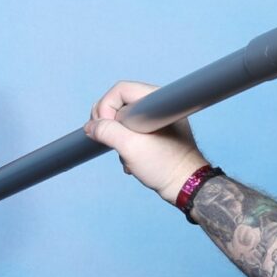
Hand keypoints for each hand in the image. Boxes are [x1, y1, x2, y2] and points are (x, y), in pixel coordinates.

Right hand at [85, 80, 210, 202]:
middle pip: (120, 103)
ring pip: (124, 119)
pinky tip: (131, 160)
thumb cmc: (165, 166)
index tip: (105, 129)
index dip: (106, 107)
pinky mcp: (155, 132)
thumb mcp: (129, 147)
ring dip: (118, 138)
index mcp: (156, 101)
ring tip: (126, 155)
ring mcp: (157, 119)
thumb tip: (91, 127)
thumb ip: (106, 132)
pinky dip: (126, 144)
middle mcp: (157, 105)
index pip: (120, 90)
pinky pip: (132, 130)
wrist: (185, 186)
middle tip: (108, 141)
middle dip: (109, 124)